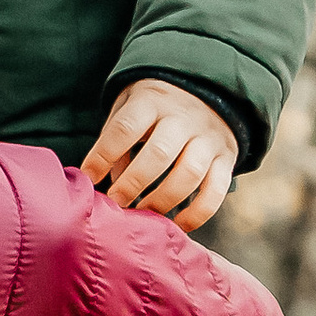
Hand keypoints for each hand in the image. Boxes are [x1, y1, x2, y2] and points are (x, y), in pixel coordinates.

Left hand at [80, 78, 236, 232]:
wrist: (207, 91)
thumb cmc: (154, 108)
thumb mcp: (130, 107)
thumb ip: (116, 140)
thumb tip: (102, 182)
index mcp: (152, 101)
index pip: (125, 128)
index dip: (104, 155)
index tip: (89, 176)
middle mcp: (183, 118)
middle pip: (159, 153)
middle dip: (134, 183)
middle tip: (117, 201)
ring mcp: (208, 137)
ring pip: (190, 173)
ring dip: (163, 200)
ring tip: (143, 213)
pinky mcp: (227, 158)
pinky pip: (217, 190)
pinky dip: (198, 213)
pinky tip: (178, 224)